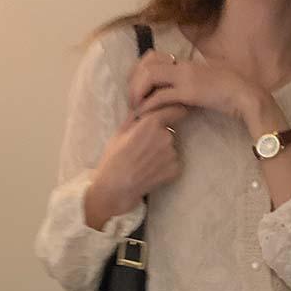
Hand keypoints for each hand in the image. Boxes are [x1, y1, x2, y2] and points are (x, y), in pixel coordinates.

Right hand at [84, 110, 181, 227]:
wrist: (115, 187)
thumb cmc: (114, 158)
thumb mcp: (120, 132)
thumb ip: (136, 115)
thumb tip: (144, 103)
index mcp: (151, 123)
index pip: (174, 109)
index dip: (175, 110)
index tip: (176, 112)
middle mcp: (165, 136)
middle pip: (170, 130)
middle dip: (161, 136)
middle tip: (144, 148)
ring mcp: (172, 153)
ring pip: (171, 147)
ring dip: (162, 152)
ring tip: (145, 161)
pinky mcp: (175, 169)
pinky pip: (173, 162)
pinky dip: (165, 165)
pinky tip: (150, 171)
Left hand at [128, 51, 255, 129]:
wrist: (248, 96)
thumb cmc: (234, 89)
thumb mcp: (211, 78)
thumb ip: (196, 78)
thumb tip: (188, 85)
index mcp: (187, 63)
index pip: (154, 57)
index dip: (140, 71)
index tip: (136, 86)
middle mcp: (184, 66)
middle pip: (146, 64)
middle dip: (133, 81)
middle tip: (131, 98)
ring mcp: (186, 78)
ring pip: (149, 76)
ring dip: (137, 91)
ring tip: (135, 106)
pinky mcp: (189, 93)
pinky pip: (161, 96)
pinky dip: (148, 105)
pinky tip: (144, 113)